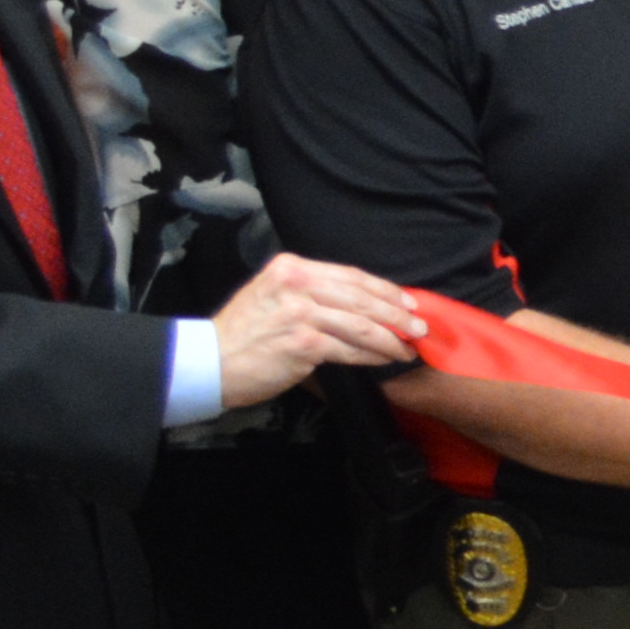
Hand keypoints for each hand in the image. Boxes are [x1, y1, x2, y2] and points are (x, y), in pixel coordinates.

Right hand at [205, 252, 426, 410]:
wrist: (210, 361)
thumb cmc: (244, 334)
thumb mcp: (273, 295)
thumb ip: (312, 293)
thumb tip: (361, 304)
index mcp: (292, 267)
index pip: (352, 276)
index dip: (385, 290)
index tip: (408, 301)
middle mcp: (297, 283)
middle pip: (362, 297)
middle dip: (397, 313)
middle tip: (420, 325)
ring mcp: (300, 313)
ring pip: (362, 324)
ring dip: (392, 338)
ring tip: (409, 347)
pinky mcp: (304, 342)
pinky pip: (350, 349)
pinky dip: (373, 355)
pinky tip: (386, 359)